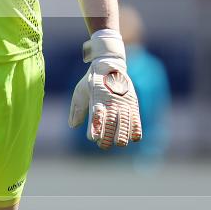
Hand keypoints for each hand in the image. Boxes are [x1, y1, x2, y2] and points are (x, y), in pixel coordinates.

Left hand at [68, 30, 142, 148]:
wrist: (110, 65)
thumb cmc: (92, 81)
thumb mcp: (80, 91)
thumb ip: (76, 109)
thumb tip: (73, 126)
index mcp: (97, 97)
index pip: (96, 116)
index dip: (95, 129)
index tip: (92, 138)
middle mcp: (111, 101)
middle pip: (111, 125)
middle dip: (107, 138)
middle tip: (102, 144)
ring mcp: (123, 103)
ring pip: (124, 125)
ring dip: (121, 137)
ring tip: (117, 143)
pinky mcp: (133, 104)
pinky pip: (137, 120)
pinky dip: (135, 131)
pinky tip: (132, 138)